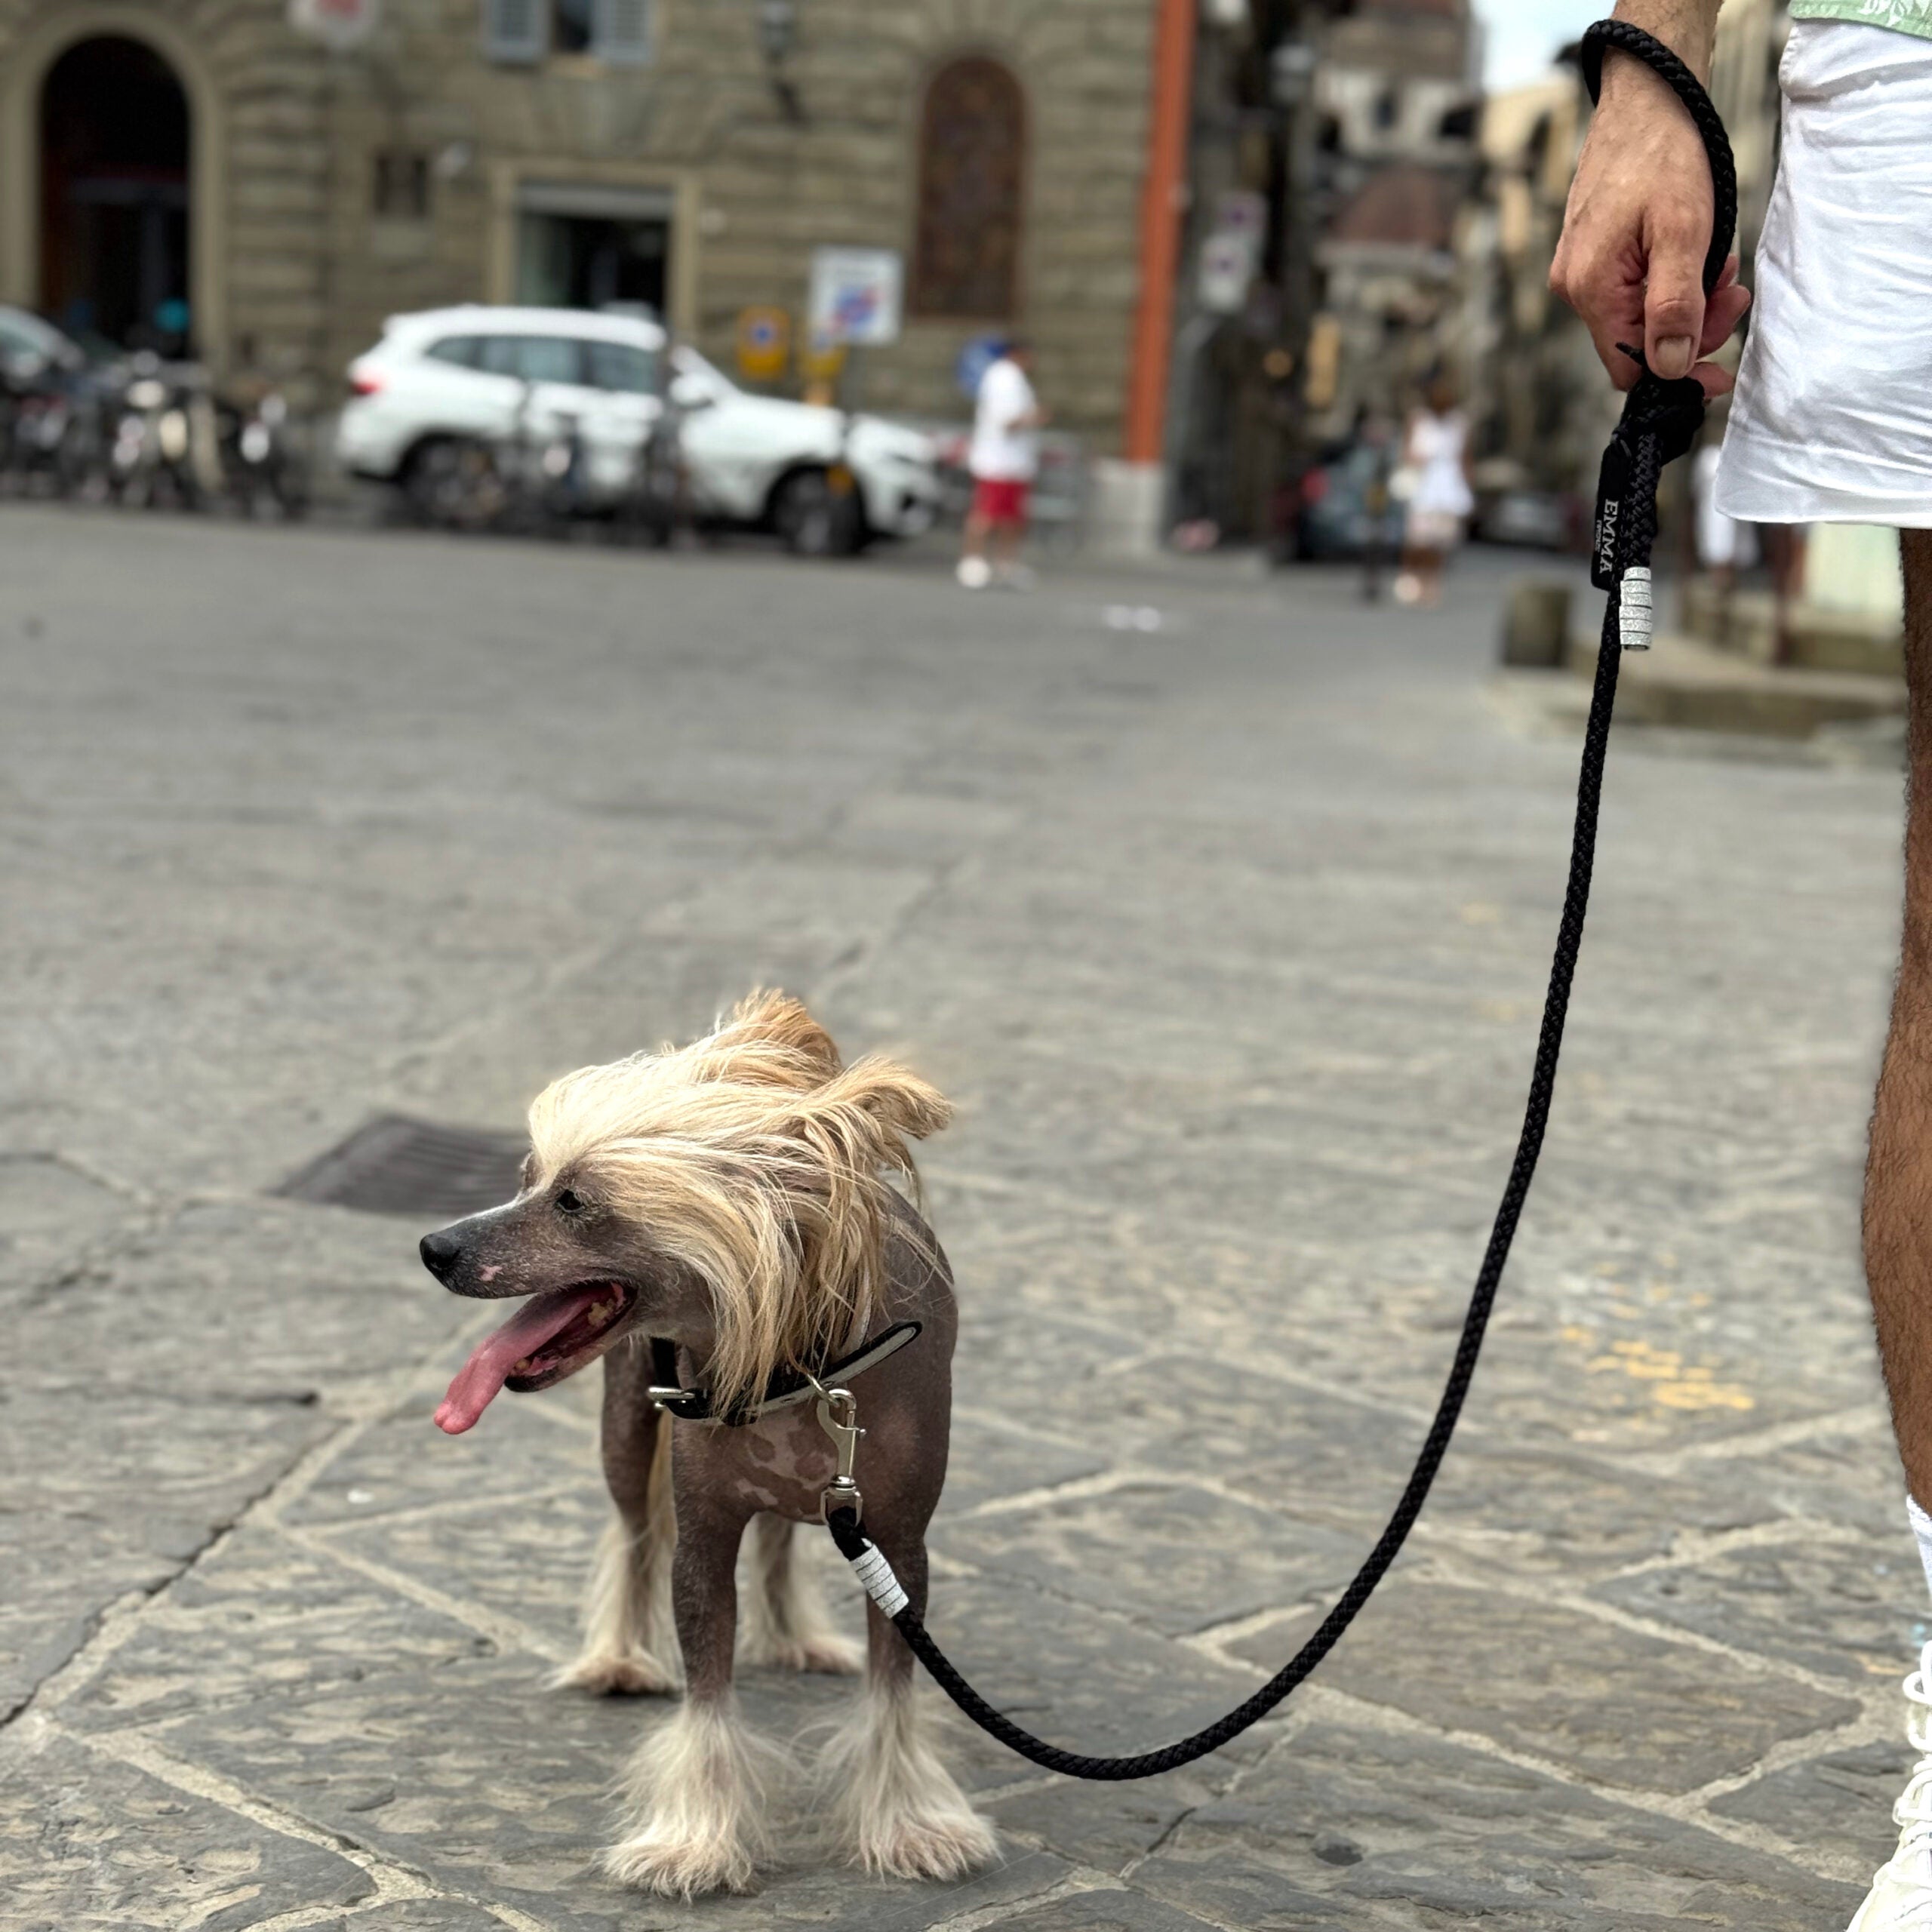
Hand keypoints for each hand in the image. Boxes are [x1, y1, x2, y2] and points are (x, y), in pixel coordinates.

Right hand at [1548, 51, 1750, 393]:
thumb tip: (1669, 368)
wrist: (1645, 99)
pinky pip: (1632, 290)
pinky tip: (1693, 254)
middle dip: (1690, 328)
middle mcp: (1575, 287)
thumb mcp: (1684, 233)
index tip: (1720, 365)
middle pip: (1635, 344)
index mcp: (1592, 289)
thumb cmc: (1664, 156)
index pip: (1629, 366)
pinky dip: (1669, 281)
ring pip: (1638, 316)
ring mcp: (1579, 271)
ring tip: (1719, 264)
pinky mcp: (1591, 255)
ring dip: (1686, 302)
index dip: (1676, 372)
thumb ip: (1675, 306)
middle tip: (1732, 294)